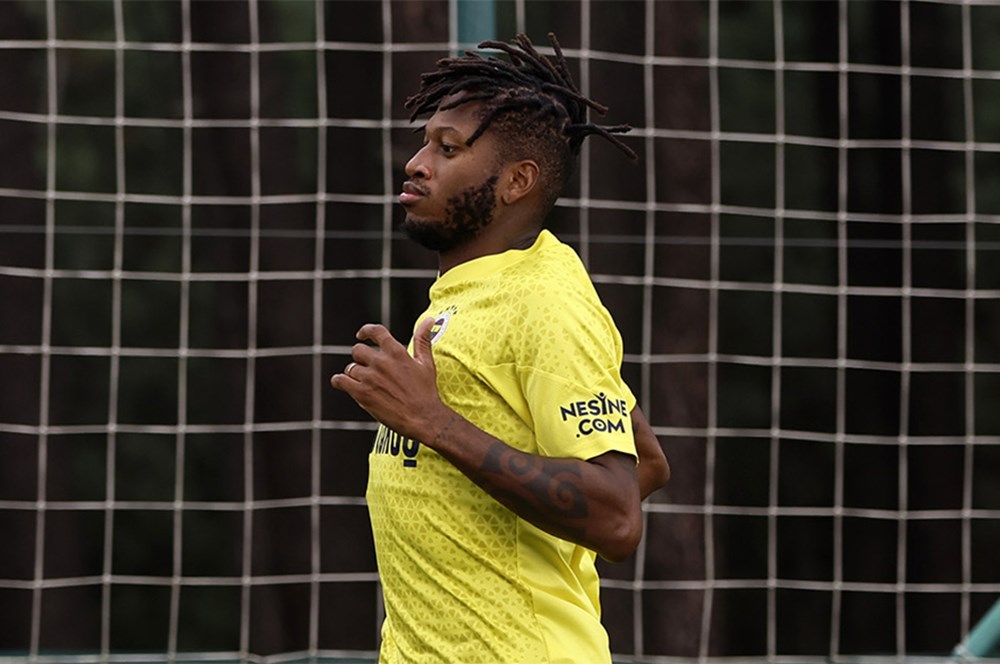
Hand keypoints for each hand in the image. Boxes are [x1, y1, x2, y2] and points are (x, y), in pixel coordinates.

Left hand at [330, 318, 450, 441]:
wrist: (423, 418)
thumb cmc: (426, 392)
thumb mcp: (426, 363)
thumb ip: (423, 339)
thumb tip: (429, 320)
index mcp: (396, 352)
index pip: (375, 331)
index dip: (365, 331)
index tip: (361, 335)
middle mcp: (381, 362)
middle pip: (358, 350)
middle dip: (360, 358)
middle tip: (367, 369)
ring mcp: (370, 378)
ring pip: (350, 367)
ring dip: (354, 373)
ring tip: (362, 382)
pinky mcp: (362, 393)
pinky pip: (340, 381)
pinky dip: (339, 381)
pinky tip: (343, 384)